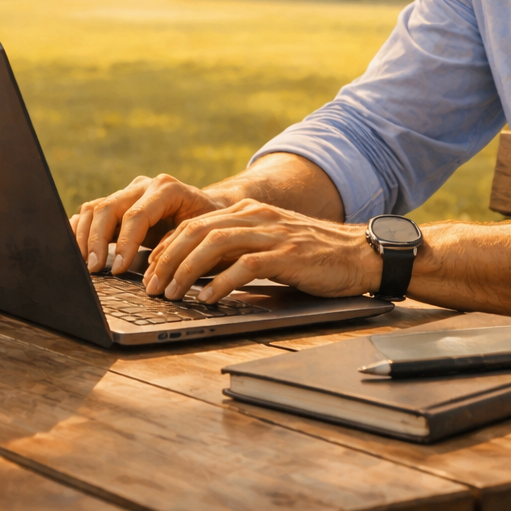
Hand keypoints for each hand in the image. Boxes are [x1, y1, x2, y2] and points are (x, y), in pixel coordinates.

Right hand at [70, 174, 225, 274]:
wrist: (210, 208)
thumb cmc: (208, 224)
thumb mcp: (201, 234)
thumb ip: (176, 246)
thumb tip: (153, 272)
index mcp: (166, 188)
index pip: (136, 214)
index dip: (125, 243)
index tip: (118, 269)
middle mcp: (143, 185)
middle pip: (109, 208)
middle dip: (97, 240)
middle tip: (94, 269)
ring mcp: (127, 192)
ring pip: (95, 208)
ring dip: (85, 237)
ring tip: (84, 264)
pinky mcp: (117, 203)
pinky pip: (91, 212)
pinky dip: (80, 229)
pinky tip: (75, 248)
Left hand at [142, 200, 382, 303]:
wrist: (360, 254)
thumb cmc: (314, 257)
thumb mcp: (270, 246)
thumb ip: (240, 252)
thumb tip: (200, 275)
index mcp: (249, 212)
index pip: (194, 224)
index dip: (167, 247)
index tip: (150, 271)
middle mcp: (256, 217)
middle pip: (197, 231)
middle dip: (167, 259)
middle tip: (151, 287)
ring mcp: (272, 234)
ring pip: (214, 244)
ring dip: (186, 270)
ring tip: (172, 294)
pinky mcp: (287, 254)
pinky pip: (245, 265)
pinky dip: (221, 282)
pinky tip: (206, 298)